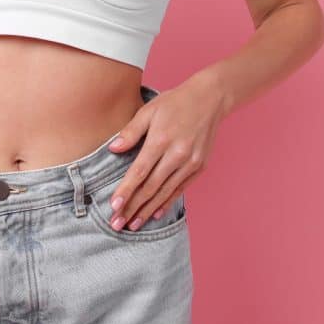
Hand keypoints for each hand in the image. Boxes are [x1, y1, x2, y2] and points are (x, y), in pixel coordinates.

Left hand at [105, 73, 227, 229]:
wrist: (210, 99)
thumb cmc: (174, 102)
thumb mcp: (148, 110)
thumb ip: (130, 131)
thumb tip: (113, 149)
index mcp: (161, 140)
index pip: (140, 171)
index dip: (126, 190)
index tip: (113, 206)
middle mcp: (177, 155)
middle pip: (151, 187)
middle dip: (132, 207)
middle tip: (117, 224)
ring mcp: (190, 163)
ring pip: (165, 192)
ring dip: (147, 210)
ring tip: (133, 224)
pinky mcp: (199, 167)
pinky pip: (180, 189)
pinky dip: (166, 203)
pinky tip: (154, 214)